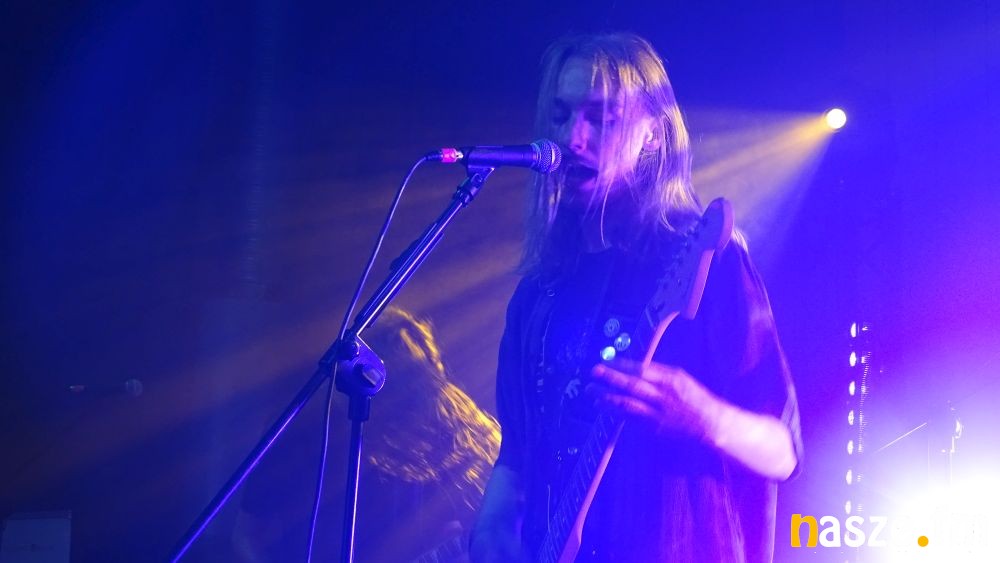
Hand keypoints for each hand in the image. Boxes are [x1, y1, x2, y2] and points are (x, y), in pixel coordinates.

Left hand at [589, 359, 720, 440]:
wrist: (710, 423)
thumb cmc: (695, 397)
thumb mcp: (681, 377)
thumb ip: (659, 371)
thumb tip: (636, 365)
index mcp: (670, 379)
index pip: (642, 369)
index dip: (622, 364)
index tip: (607, 360)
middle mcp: (663, 395)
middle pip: (632, 385)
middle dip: (611, 377)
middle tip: (594, 371)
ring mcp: (657, 412)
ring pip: (628, 403)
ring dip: (608, 397)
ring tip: (592, 392)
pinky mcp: (654, 426)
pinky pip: (631, 418)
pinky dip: (616, 412)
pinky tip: (603, 407)